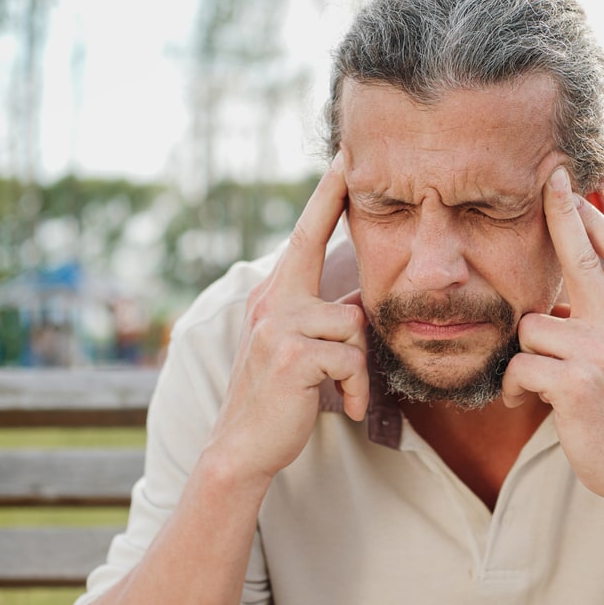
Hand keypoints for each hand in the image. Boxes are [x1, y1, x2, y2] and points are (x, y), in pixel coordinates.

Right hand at [209, 154, 368, 482]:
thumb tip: (357, 302)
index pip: (304, 236)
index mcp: (276, 296)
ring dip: (360, 367)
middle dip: (333, 196)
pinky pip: (351, 358)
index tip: (343, 156)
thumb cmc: (281, 399)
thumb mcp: (301, 350)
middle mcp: (271, 300)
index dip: (325, 196)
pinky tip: (341, 408)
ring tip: (343, 392)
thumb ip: (324, 319)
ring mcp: (277, 324)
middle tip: (347, 156)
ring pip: (354, 323)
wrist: (243, 448)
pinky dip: (355, 389)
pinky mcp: (290, 354)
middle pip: (313, 240)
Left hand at [501, 167, 603, 514]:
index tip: (575, 188)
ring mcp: (601, 354)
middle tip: (549, 180)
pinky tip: (527, 402)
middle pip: (584, 258)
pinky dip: (514, 387)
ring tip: (538, 383)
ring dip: (524, 357)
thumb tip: (563, 293)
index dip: (598, 219)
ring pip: (531, 327)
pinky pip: (519, 365)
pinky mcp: (574, 383)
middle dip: (564, 214)